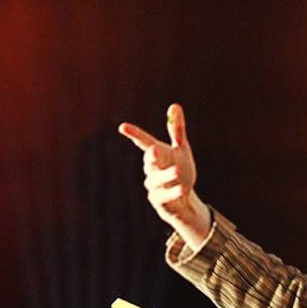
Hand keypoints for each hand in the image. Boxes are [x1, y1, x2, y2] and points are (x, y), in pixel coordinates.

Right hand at [116, 103, 209, 248]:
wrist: (183, 201)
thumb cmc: (181, 172)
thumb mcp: (181, 149)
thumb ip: (176, 129)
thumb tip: (174, 105)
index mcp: (157, 154)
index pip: (144, 142)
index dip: (133, 134)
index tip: (123, 127)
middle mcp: (152, 169)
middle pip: (149, 161)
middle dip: (151, 156)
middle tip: (154, 149)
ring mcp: (153, 186)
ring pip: (157, 179)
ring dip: (167, 175)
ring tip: (179, 171)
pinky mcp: (158, 201)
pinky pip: (164, 196)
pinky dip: (173, 192)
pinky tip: (183, 190)